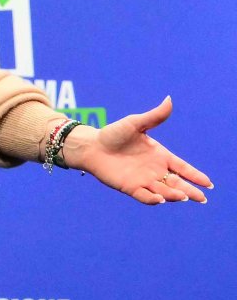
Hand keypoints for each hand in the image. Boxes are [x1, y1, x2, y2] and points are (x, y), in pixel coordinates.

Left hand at [67, 96, 213, 204]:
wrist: (91, 146)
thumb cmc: (113, 134)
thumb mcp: (135, 123)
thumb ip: (154, 116)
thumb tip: (169, 99)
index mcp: (160, 156)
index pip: (182, 168)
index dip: (196, 176)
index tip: (208, 184)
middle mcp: (154, 170)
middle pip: (177, 183)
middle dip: (191, 191)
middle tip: (202, 198)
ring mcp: (143, 180)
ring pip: (164, 191)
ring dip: (174, 195)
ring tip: (184, 196)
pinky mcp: (130, 187)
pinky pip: (144, 196)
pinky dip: (153, 199)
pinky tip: (161, 199)